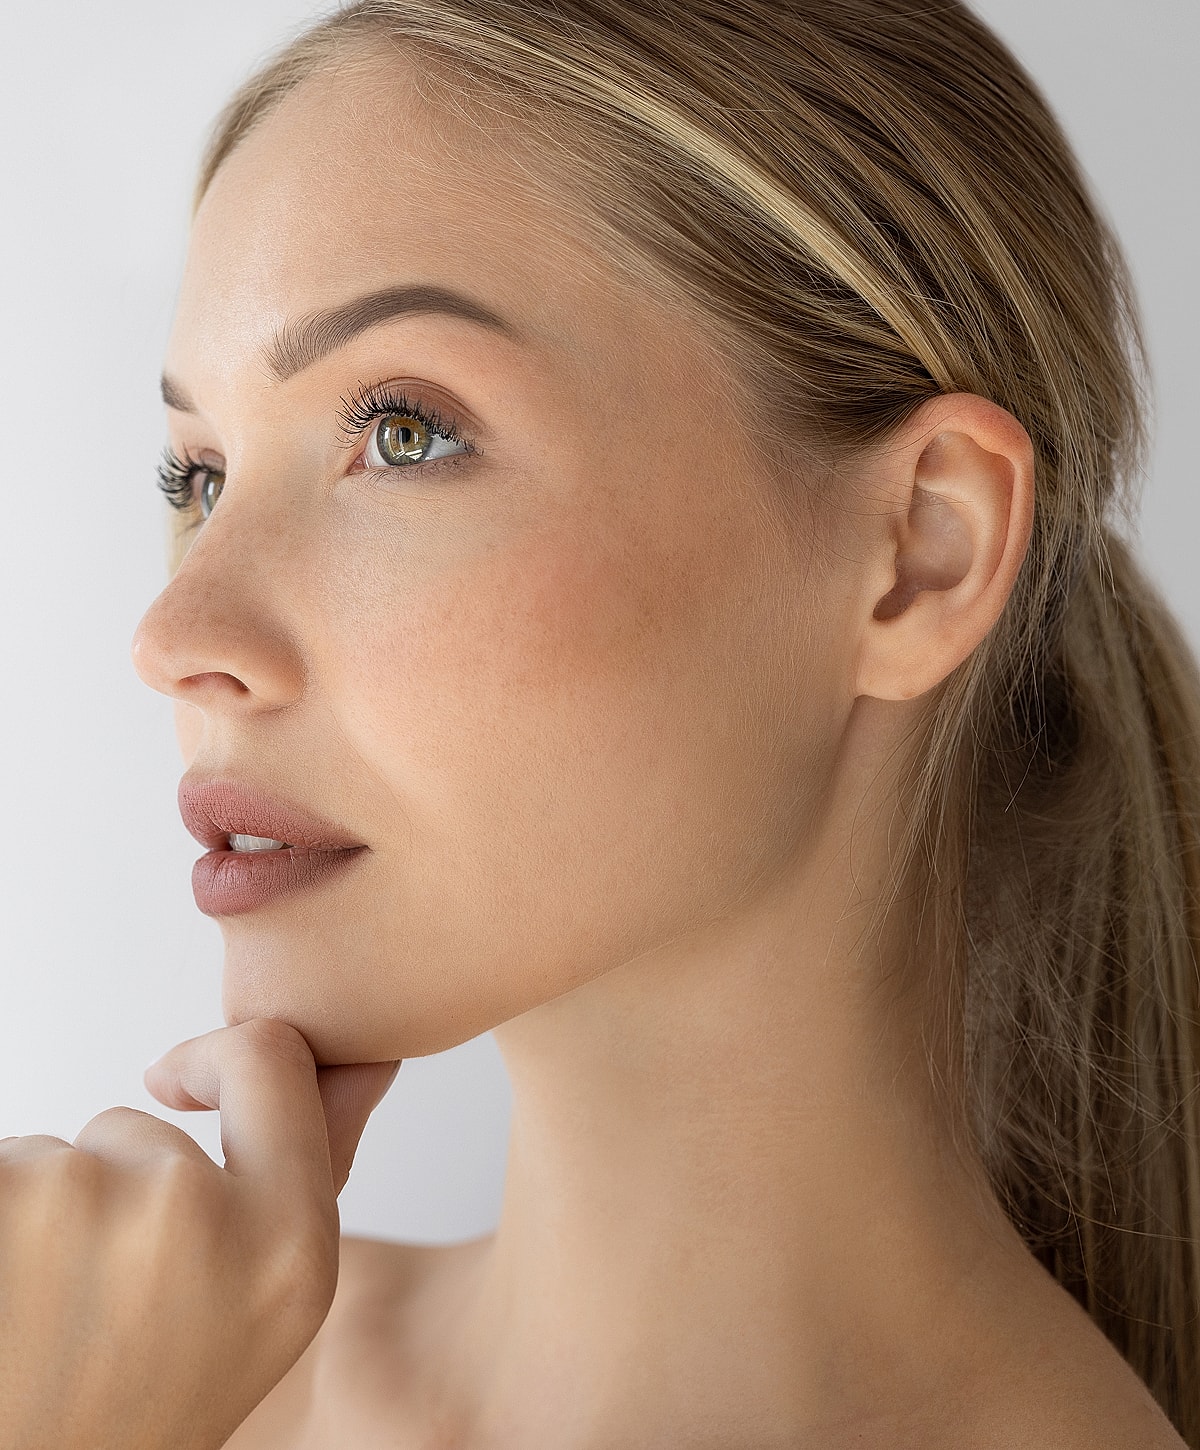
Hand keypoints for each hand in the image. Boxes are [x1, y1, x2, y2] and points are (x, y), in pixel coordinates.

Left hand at [0, 1018, 399, 1449]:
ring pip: (54, 1160)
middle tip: (95, 1308)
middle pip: (137, 1132)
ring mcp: (81, 1200)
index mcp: (289, 1249)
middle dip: (111, 1191)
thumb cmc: (136, 1415)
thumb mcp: (267, 1311)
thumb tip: (359, 1062)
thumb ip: (303, 1184)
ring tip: (38, 1319)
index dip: (219, 1060)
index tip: (179, 1079)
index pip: (270, 1059)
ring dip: (39, 1217)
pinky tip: (5, 1294)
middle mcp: (193, 1213)